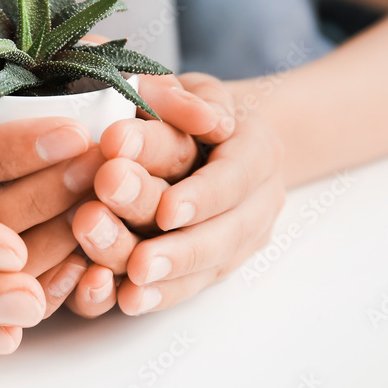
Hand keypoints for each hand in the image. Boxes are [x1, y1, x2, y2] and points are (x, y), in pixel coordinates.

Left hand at [65, 74, 285, 316]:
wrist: (219, 138)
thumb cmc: (194, 107)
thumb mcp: (191, 87)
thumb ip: (186, 97)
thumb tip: (204, 118)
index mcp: (256, 149)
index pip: (233, 178)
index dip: (202, 196)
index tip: (165, 211)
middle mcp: (259, 202)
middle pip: (222, 233)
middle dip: (176, 246)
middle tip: (134, 256)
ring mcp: (241, 240)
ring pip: (207, 266)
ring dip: (166, 275)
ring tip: (129, 279)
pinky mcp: (216, 267)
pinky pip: (191, 289)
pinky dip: (159, 296)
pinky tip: (128, 300)